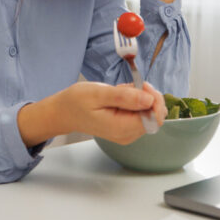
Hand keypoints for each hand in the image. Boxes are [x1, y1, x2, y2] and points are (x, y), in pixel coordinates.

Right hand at [18, 81, 165, 146]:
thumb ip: (125, 97)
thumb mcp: (99, 94)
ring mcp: (127, 133)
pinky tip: (119, 97)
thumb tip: (149, 99)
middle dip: (147, 96)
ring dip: (140, 97)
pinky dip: (134, 101)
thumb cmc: (77, 101)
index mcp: (122, 128)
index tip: (141, 85)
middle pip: (155, 116)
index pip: (156, 117)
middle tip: (129, 85)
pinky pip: (140, 113)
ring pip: (148, 113)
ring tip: (119, 91)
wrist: (64, 112)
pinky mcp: (125, 128)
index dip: (154, 99)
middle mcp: (127, 135)